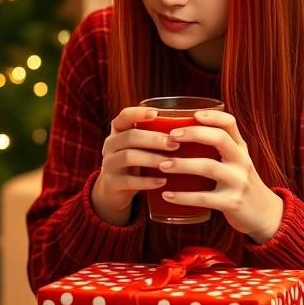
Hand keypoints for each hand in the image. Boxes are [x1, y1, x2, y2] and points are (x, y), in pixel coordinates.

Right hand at [90, 106, 178, 224]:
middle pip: (130, 137)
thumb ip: (157, 135)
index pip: (124, 116)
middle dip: (153, 139)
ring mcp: (109, 164)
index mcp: (118, 131)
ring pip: (128, 157)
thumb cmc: (136, 162)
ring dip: (151, 159)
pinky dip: (147, 181)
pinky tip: (163, 182)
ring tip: (170, 163)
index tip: (156, 113)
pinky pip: (128, 181)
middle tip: (175, 144)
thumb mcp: (141, 146)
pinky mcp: (112, 184)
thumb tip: (194, 125)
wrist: (114, 190)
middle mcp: (111, 145)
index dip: (138, 113)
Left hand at [154, 109, 283, 242]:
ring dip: (183, 165)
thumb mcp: (237, 162)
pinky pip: (204, 198)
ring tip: (162, 165)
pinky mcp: (232, 203)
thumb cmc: (242, 184)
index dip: (212, 116)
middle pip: (219, 139)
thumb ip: (220, 147)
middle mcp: (241, 162)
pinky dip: (183, 196)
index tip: (192, 114)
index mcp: (240, 149)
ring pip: (209, 167)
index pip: (230, 123)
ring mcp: (238, 182)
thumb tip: (184, 130)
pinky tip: (167, 195)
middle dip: (193, 134)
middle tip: (170, 136)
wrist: (266, 214)